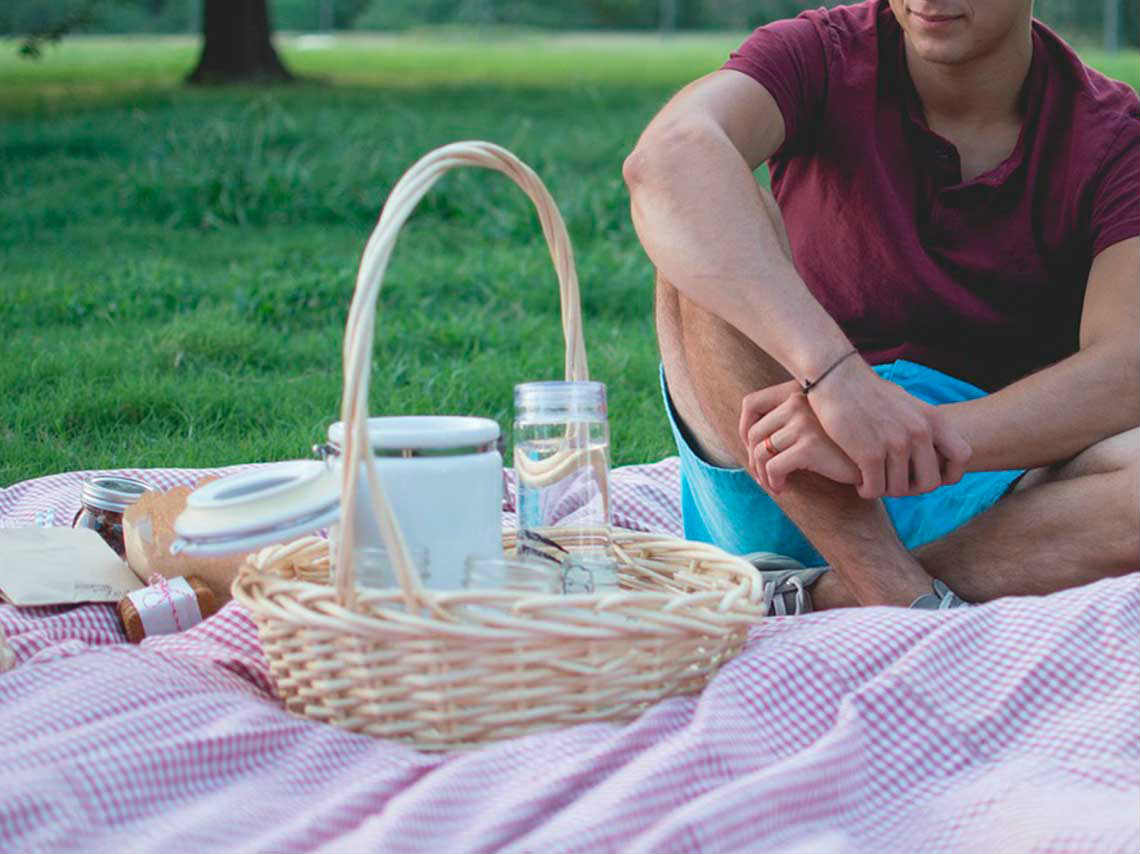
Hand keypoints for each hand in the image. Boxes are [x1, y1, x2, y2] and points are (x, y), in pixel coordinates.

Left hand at [739, 381, 860, 492]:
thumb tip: (749, 441)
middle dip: (754, 460)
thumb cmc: (843, 442)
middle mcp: (798, 402)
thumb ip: (788, 419)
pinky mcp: (809, 446)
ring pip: (761, 453)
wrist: (877, 455)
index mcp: (796, 391)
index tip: (753, 449)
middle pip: (754, 434)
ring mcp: (803, 423)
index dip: (744, 430)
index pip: (751, 403)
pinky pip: (774, 468)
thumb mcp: (814, 421)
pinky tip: (783, 488)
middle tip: (764, 476)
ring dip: (763, 475)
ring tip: (773, 485)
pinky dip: (773, 481)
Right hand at [804, 357, 970, 498]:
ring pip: (899, 490)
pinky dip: (866, 490)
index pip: (962, 456)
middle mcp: (919, 432)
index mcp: (933, 419)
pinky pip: (875, 489)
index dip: (948, 475)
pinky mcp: (869, 453)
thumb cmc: (868, 391)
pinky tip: (859, 482)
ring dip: (885, 490)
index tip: (927, 476)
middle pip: (929, 483)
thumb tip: (930, 449)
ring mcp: (895, 443)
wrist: (836, 377)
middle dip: (911, 489)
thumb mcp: (907, 404)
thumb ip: (922, 426)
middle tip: (893, 482)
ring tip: (873, 481)